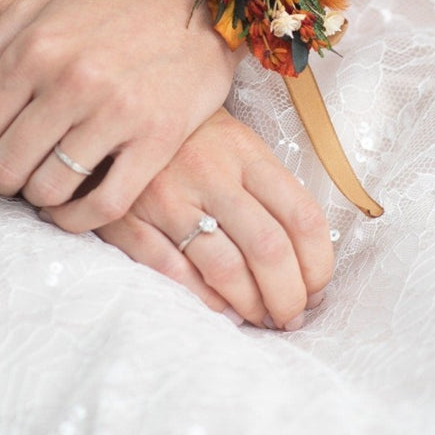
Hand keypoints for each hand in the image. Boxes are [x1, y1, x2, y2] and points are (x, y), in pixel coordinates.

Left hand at [0, 0, 245, 231]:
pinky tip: (72, 210)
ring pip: (48, 190)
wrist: (196, 2)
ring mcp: (116, 111)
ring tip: (43, 188)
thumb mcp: (36, 12)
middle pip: (6, 167)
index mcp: (35, 48)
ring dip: (38, 199)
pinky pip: (102, 205)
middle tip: (11, 181)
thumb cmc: (110, 10)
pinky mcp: (156, 139)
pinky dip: (77, 220)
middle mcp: (71, 80)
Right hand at [69, 108, 335, 328]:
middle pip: (268, 248)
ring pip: (224, 267)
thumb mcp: (238, 146)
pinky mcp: (128, 218)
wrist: (116, 116)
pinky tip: (218, 309)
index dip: (318, 265)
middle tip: (290, 318)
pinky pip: (172, 272)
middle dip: (288, 296)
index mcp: (246, 154)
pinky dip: (202, 299)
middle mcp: (211, 173)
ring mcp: (167, 197)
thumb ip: (270, 194)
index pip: (301, 216)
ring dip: (249, 304)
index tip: (316, 289)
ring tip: (258, 317)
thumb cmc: (192, 141)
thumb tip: (304, 265)